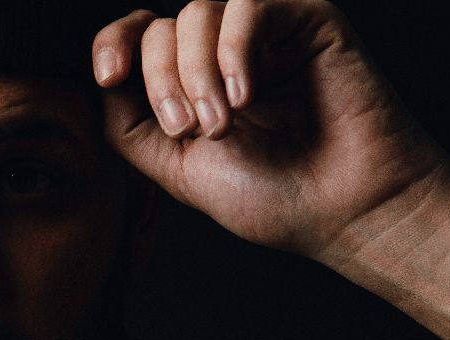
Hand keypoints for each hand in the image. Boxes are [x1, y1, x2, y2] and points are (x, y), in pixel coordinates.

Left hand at [93, 1, 449, 261]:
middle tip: (193, 130)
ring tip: (224, 124)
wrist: (345, 210)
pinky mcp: (307, 19)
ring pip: (199, 12)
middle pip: (162, 27)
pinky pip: (249, 5)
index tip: (107, 76)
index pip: (140, 35)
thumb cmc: (273, 197)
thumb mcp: (176, 168)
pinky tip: (248, 95)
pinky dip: (236, 49)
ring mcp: (267, 32)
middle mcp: (227, 51)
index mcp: (195, 81)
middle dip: (162, 80)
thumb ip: (130, 125)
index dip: (114, 44)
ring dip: (197, 72)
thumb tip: (104, 80)